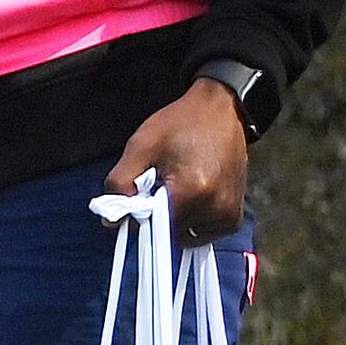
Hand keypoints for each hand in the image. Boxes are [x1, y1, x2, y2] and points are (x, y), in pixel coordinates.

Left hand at [109, 77, 251, 239]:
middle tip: (166, 183)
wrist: (221, 109)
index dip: (144, 214)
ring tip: (183, 184)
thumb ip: (120, 183)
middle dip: (161, 215)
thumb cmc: (182, 122)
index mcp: (191, 192)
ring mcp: (228, 214)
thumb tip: (111, 220)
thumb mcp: (141, 145)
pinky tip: (195, 195)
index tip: (148, 192)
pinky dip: (195, 221)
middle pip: (170, 233)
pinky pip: (205, 233)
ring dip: (178, 218)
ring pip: (186, 235)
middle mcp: (215, 207)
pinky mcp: (234, 215)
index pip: (153, 229)